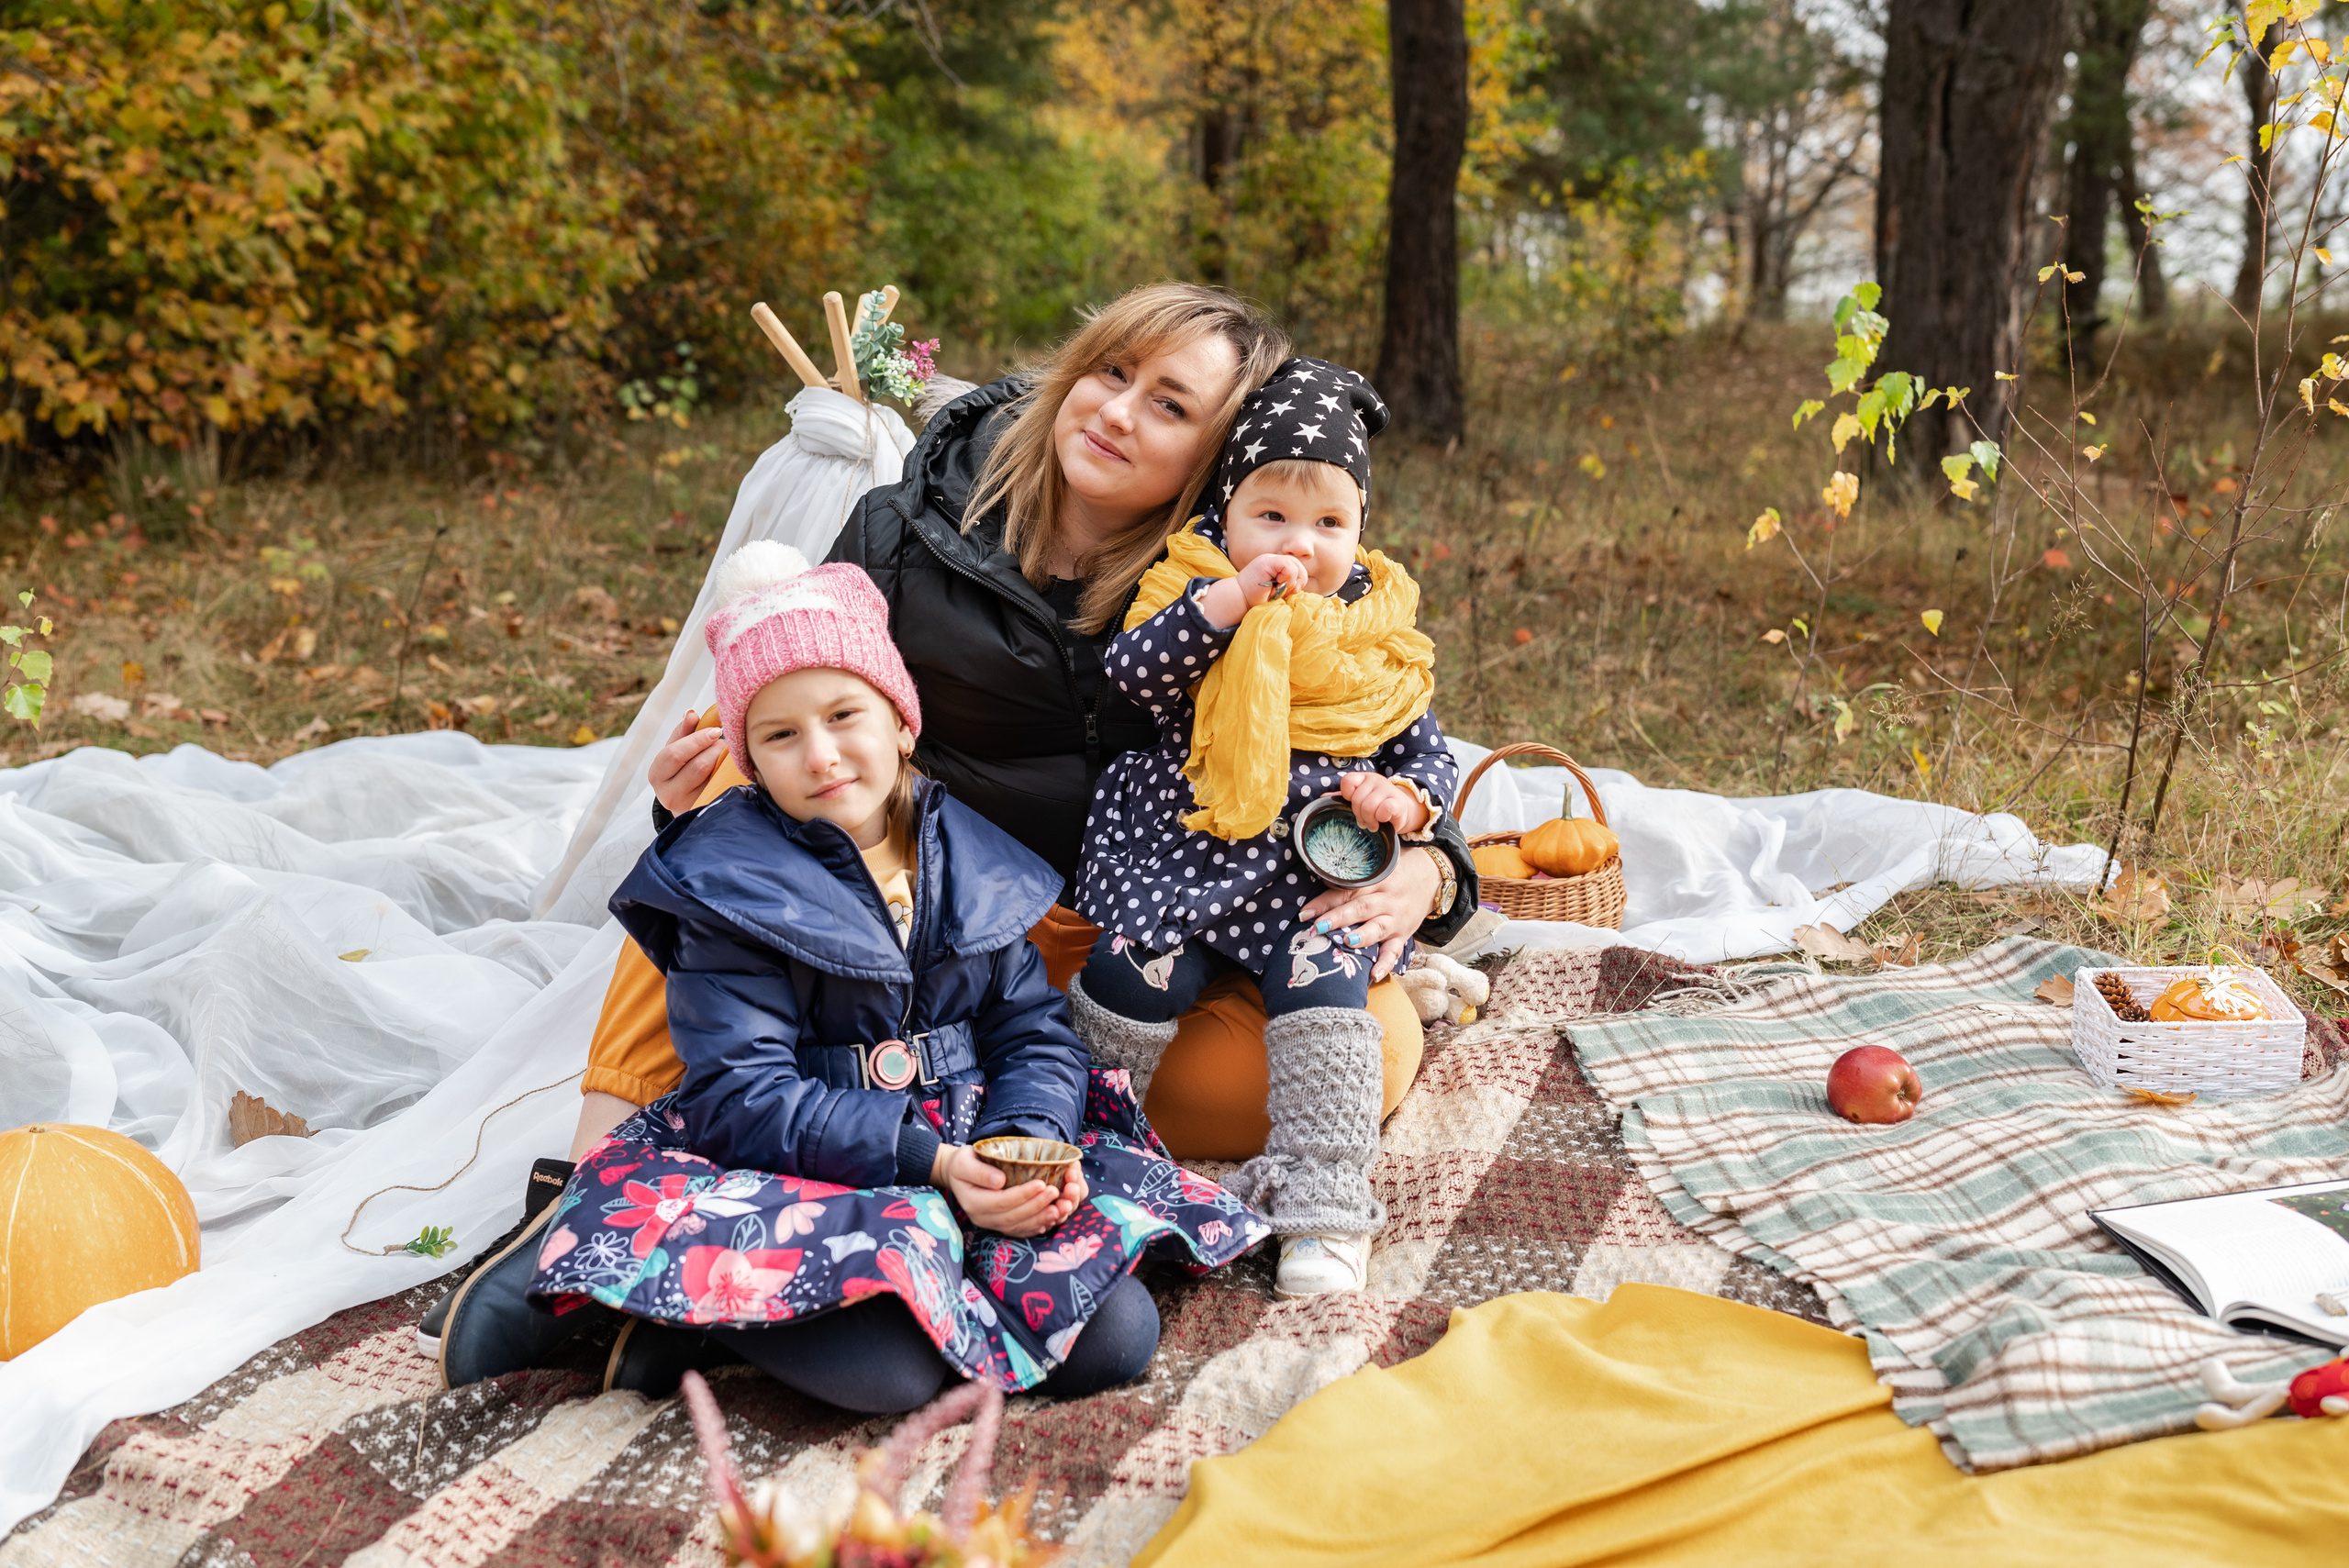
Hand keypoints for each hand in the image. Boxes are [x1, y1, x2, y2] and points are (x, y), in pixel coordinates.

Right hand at [649, 709, 727, 814]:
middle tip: (724, 742)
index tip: (716, 730)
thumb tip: (691, 713)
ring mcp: (688, 806)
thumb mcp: (677, 750)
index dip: (697, 740)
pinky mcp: (706, 810)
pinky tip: (731, 768)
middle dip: (714, 750)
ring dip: (724, 761)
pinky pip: (723, 788)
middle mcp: (669, 795)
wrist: (687, 803)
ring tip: (727, 754)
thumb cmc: (681, 770)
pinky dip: (729, 775)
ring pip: (713, 778)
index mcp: (657, 774)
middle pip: (698, 766)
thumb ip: (684, 731)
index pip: (675, 754)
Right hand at [933, 1144, 1083, 1237]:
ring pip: (1018, 1227)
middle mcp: (982, 1218)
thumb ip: (979, 1172)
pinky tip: (1052, 1219)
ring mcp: (991, 1224)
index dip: (1022, 1195)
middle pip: (1012, 1217)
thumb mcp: (964, 1161)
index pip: (1000, 1202)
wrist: (958, 1175)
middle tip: (1056, 1193)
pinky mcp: (1000, 1224)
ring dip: (1041, 1218)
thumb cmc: (963, 1163)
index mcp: (973, 1202)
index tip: (1041, 1183)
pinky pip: (1020, 1230)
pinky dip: (1037, 1226)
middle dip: (1036, 1206)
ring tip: (1060, 1208)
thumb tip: (1000, 1181)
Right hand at [1198, 554, 1308, 628]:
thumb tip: (1301, 587)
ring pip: (1294, 565)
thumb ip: (1288, 586)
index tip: (1291, 592)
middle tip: (1289, 591)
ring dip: (1291, 581)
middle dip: (1299, 580)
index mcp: (1276, 567)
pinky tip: (1276, 584)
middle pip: (1298, 565)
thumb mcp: (1277, 592)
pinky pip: (1288, 566)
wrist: (1239, 599)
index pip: (1297, 568)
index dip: (1300, 580)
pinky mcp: (1267, 562)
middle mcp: (1273, 560)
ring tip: (1278, 588)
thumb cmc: (1256, 600)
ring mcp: (1269, 560)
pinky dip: (1286, 577)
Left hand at [1300, 845, 1443, 982]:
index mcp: (1375, 880)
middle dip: (1338, 919)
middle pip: (1360, 908)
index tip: (1305, 913)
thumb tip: (1318, 877)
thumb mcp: (1378, 865)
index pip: (1347, 890)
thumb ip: (1354, 874)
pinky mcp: (1404, 934)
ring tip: (1346, 942)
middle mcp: (1385, 899)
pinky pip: (1395, 950)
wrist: (1433, 876)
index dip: (1325, 901)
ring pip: (1378, 928)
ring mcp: (1396, 918)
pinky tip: (1374, 975)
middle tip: (1318, 928)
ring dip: (1362, 936)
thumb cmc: (1397, 870)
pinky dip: (1386, 964)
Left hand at [1338, 771, 1429, 834]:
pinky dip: (1380, 818)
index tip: (1354, 804)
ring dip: (1369, 820)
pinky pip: (1384, 810)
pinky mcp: (1397, 801)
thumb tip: (1323, 798)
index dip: (1347, 795)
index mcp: (1363, 777)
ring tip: (1373, 824)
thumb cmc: (1378, 805)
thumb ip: (1343, 798)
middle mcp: (1375, 779)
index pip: (1347, 781)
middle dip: (1359, 814)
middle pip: (1357, 799)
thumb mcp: (1361, 799)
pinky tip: (1383, 821)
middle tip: (1364, 821)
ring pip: (1369, 806)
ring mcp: (1387, 789)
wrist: (1402, 810)